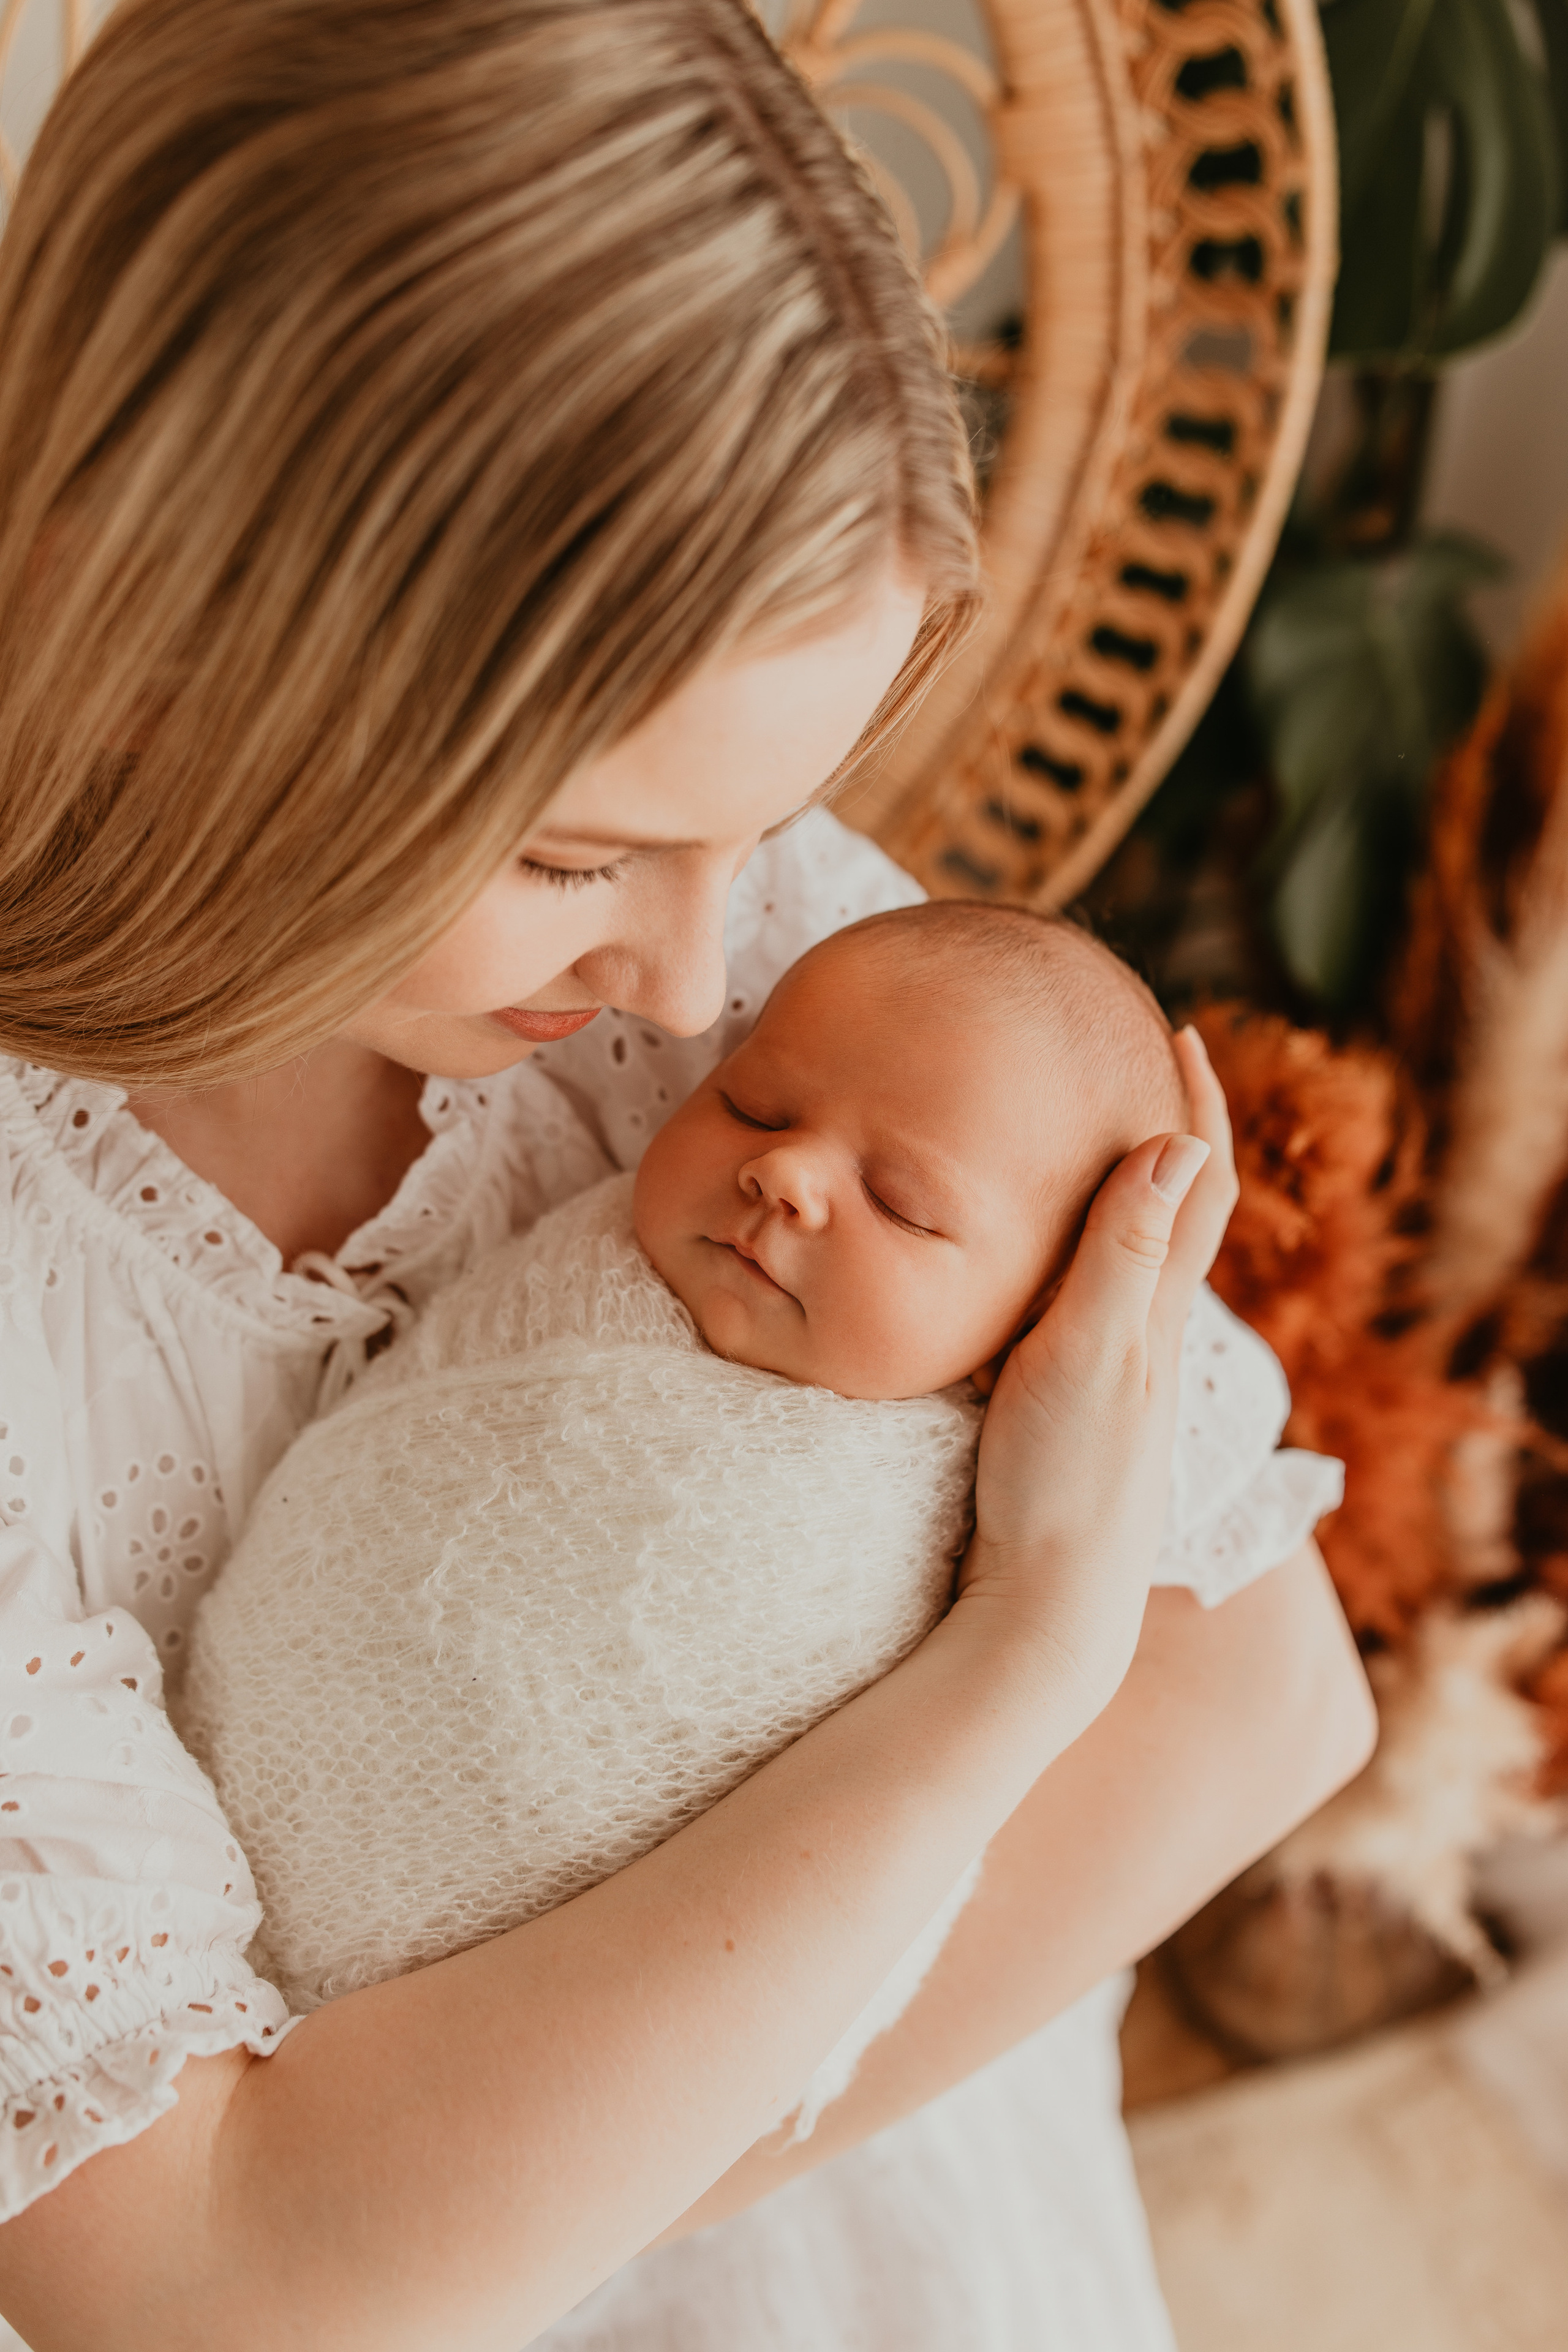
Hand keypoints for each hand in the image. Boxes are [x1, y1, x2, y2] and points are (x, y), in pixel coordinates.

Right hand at [958, 1027, 1237, 1713]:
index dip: (1196, 1104)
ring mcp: (1116, 1378)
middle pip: (1178, 1214)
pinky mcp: (1076, 1410)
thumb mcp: (1090, 1353)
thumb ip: (1125, 1253)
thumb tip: (1176, 1142)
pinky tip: (1041, 1266)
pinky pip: (1093, 1307)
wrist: (1048, 1605)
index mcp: (1157, 1311)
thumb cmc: (1066, 1483)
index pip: (1198, 1184)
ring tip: (1086, 1144)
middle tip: (1133, 1068)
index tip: (1181, 1034)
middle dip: (1165, 1133)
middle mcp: (1149, 1338)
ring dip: (1125, 1193)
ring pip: (1136, 1263)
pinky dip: (1082, 1256)